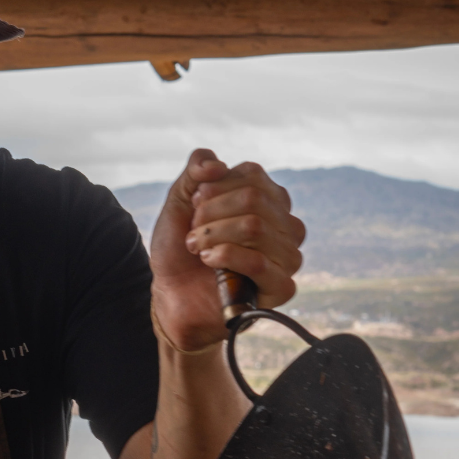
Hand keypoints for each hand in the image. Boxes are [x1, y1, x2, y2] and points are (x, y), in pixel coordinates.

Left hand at [149, 149, 303, 350]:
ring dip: (215, 236)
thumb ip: (196, 170)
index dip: (214, 189)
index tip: (193, 207)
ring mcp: (287, 256)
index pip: (252, 176)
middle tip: (192, 234)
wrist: (172, 295)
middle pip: (254, 200)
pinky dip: (228, 257)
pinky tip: (210, 262)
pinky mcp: (281, 287)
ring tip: (197, 250)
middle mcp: (284, 225)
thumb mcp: (180, 201)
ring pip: (256, 228)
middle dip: (211, 214)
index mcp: (268, 200)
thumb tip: (217, 164)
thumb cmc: (180, 249)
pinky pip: (261, 263)